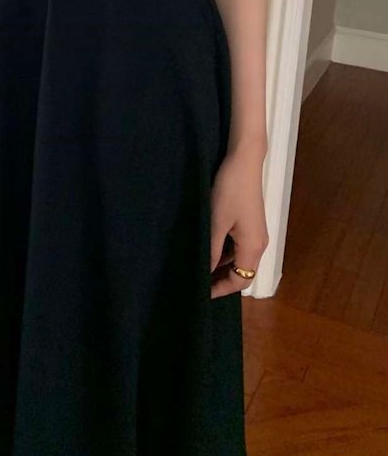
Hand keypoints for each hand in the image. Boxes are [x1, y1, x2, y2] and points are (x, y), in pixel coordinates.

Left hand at [210, 149, 268, 298]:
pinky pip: (239, 247)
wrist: (244, 162)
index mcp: (253, 248)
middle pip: (242, 273)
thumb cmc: (230, 192)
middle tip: (196, 282)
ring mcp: (256, 234)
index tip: (200, 293)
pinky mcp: (250, 224)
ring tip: (199, 267)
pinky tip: (208, 249)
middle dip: (221, 280)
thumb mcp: (216, 223)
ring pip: (239, 260)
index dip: (220, 290)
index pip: (240, 282)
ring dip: (221, 266)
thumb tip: (205, 273)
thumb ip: (211, 251)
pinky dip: (225, 253)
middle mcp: (259, 245)